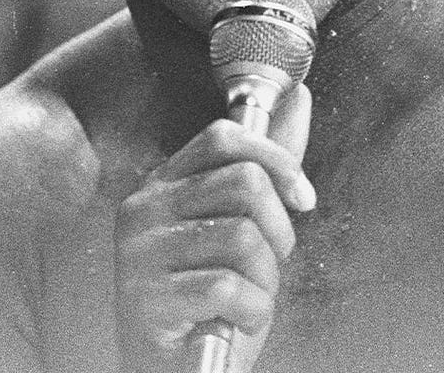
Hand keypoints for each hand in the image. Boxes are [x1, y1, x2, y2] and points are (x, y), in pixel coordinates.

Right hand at [114, 84, 313, 369]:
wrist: (170, 370)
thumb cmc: (210, 298)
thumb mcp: (238, 224)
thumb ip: (264, 166)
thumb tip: (298, 99)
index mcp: (163, 182)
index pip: (224, 136)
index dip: (276, 159)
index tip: (303, 198)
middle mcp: (143, 208)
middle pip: (245, 182)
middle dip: (279, 229)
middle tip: (269, 261)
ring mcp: (140, 253)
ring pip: (244, 236)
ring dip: (266, 278)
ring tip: (248, 295)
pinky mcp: (145, 299)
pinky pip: (228, 287)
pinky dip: (251, 310)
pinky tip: (235, 319)